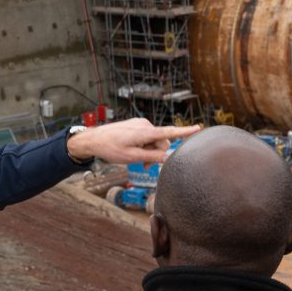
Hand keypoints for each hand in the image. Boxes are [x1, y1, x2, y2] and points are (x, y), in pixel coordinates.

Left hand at [67, 119, 202, 165]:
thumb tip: (167, 158)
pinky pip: (147, 137)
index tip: (198, 128)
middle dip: (156, 154)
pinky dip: (144, 145)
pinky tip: (133, 150)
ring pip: (154, 140)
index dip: (185, 132)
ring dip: (149, 151)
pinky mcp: (136, 125)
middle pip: (161, 142)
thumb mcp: (132, 157)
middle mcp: (145, 125)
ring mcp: (141, 124)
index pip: (170, 132)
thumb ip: (151, 157)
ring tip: (136, 160)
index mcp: (145, 132)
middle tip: (143, 166)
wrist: (93, 139)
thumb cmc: (110, 149)